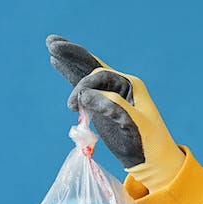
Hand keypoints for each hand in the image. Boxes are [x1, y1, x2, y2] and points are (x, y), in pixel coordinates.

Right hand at [49, 37, 184, 190]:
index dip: (85, 87)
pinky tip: (57, 64)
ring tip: (51, 45)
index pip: (101, 76)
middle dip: (73, 54)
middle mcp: (118, 85)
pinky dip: (70, 76)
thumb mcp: (135, 124)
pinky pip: (82, 88)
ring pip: (85, 74)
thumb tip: (85, 96)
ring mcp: (108, 95)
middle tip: (50, 42)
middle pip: (91, 65)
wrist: (152, 161)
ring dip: (69, 62)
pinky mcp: (100, 106)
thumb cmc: (148, 143)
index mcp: (130, 84)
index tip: (76, 105)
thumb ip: (113, 107)